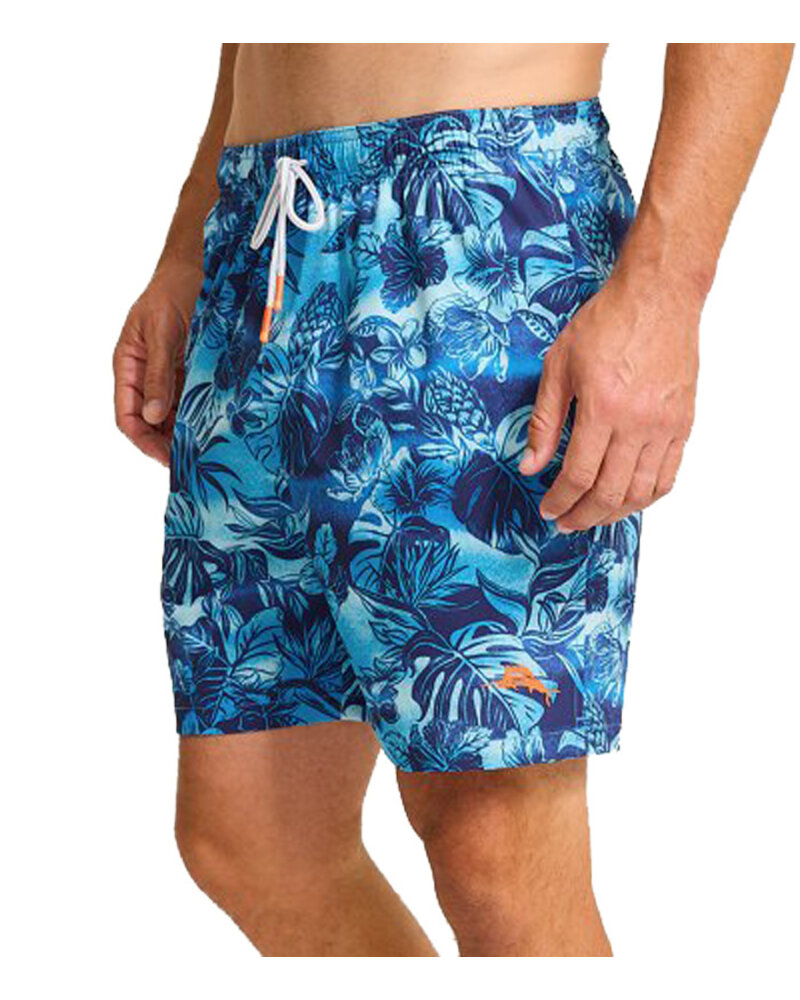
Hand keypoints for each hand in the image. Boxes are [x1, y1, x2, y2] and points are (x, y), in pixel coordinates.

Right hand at [113, 260, 201, 464]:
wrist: (202, 265)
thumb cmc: (174, 289)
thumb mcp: (162, 330)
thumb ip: (157, 373)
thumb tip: (154, 415)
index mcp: (128, 365)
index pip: (127, 416)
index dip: (144, 441)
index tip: (167, 459)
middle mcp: (147, 375)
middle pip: (151, 422)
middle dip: (168, 444)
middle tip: (194, 463)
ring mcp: (171, 374)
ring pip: (175, 415)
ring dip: (188, 433)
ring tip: (209, 451)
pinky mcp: (194, 370)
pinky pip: (195, 401)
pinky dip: (203, 416)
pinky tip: (219, 428)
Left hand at [519, 268, 699, 530]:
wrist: (658, 297)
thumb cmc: (606, 324)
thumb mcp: (558, 366)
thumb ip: (544, 422)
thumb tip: (529, 465)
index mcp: (602, 409)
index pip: (578, 475)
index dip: (560, 500)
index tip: (548, 509)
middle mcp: (638, 423)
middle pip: (610, 492)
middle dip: (583, 515)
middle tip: (566, 522)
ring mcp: (665, 426)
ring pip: (642, 491)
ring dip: (615, 512)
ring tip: (594, 515)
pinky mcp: (683, 423)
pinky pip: (668, 475)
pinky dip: (647, 496)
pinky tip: (629, 500)